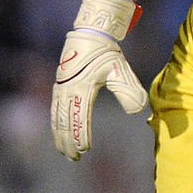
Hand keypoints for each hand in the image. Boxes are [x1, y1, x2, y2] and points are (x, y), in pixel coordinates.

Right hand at [51, 0, 146, 159]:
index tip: (85, 149)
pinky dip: (55, 123)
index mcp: (81, 88)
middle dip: (68, 141)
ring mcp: (61, 87)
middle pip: (65, 121)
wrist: (90, 34)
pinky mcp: (59, 85)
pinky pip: (54, 109)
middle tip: (74, 158)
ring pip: (57, 117)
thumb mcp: (121, 71)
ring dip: (60, 135)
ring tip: (64, 151)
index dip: (81, 135)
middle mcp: (67, 89)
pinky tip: (58, 133)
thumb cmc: (107, 54)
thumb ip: (130, 92)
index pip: (81, 118)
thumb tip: (137, 110)